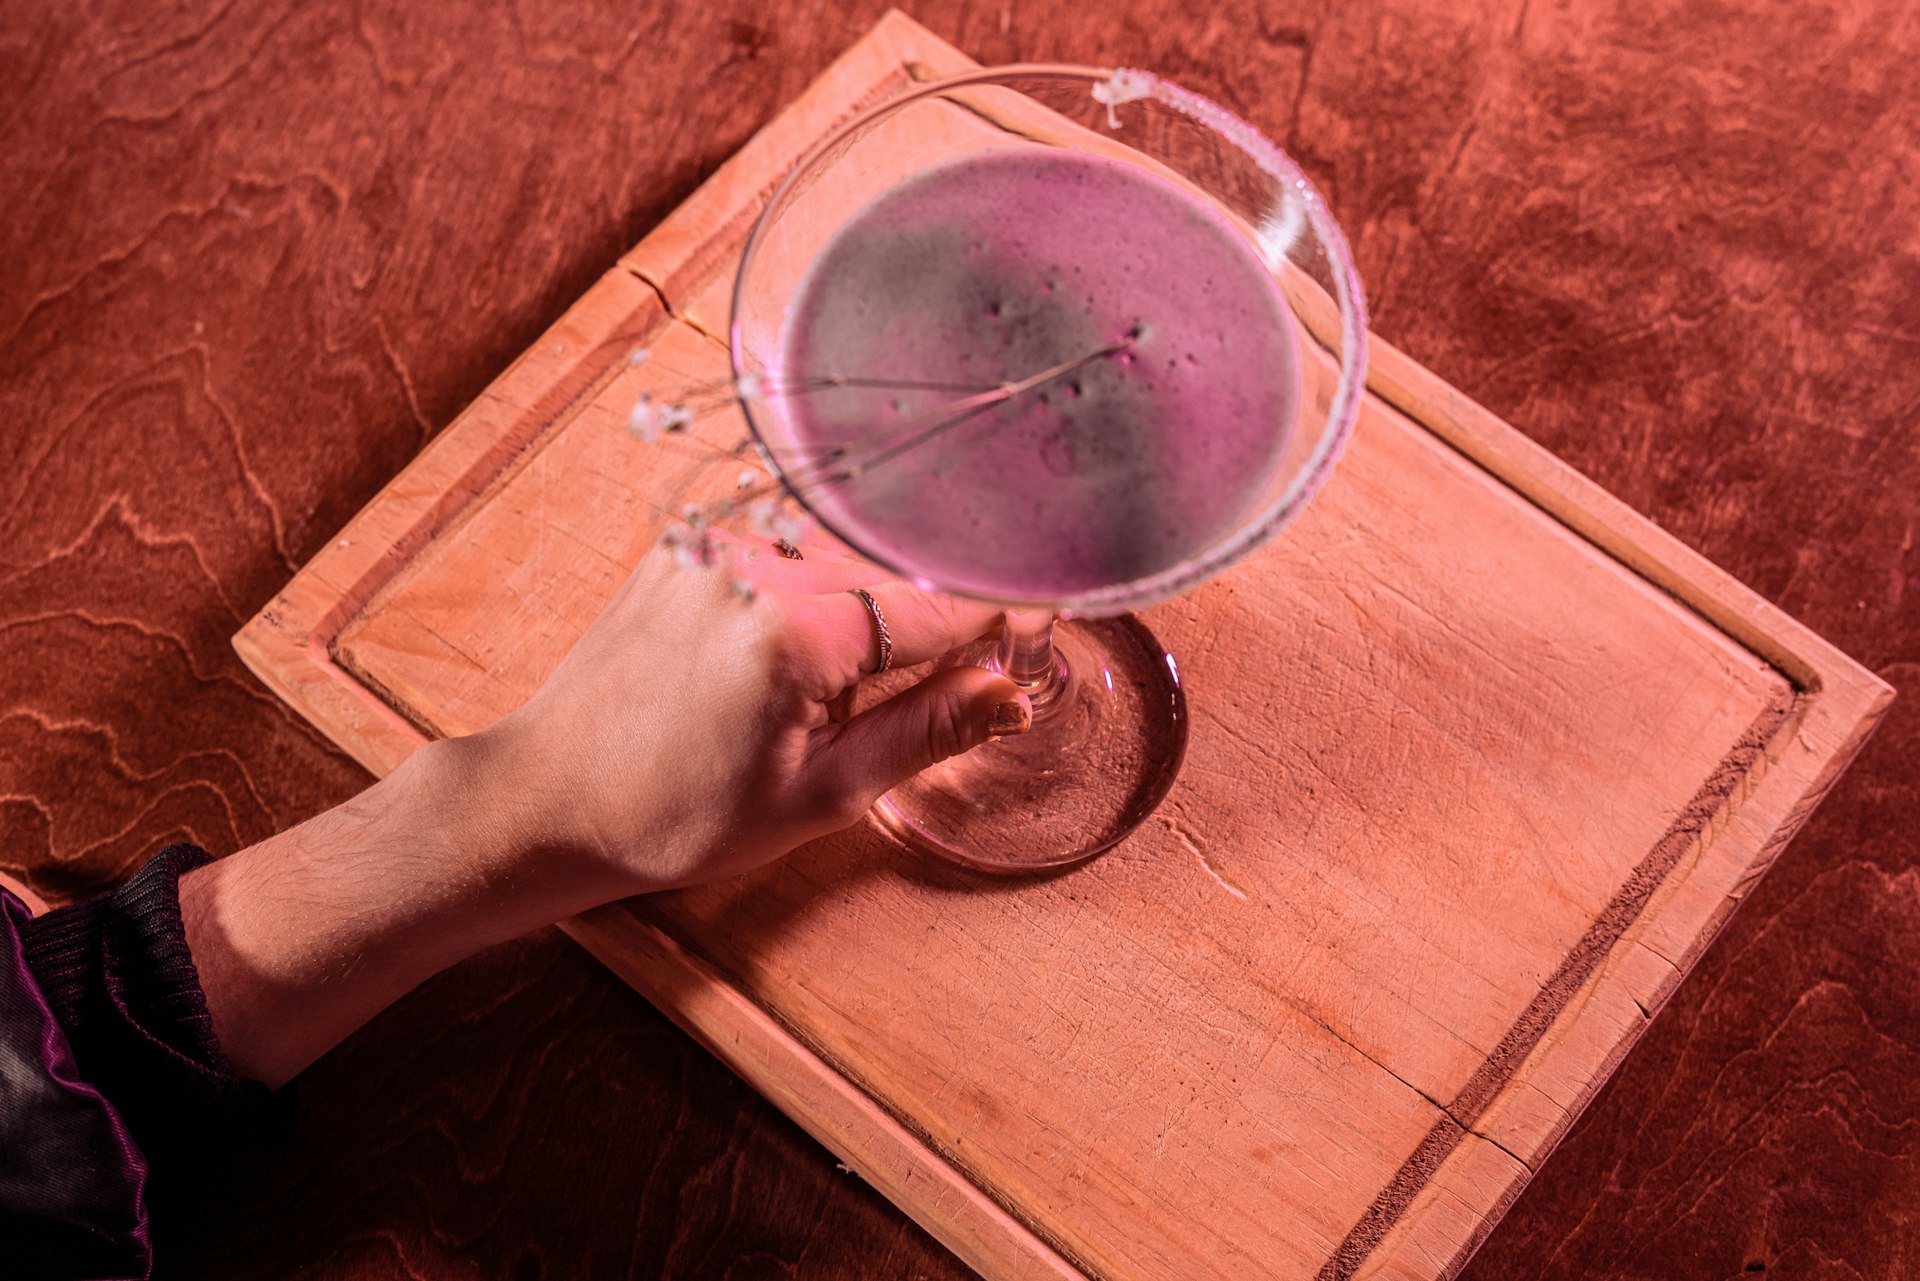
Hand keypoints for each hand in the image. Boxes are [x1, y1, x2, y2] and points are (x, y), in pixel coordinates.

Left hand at [182, 533, 1028, 1085]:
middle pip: (906, 554)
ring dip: (894, 576)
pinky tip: (829, 618)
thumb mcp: (818, 797)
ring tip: (900, 645)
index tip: (1040, 633)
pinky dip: (834, 562)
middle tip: (977, 654)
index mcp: (800, 632)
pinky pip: (797, 529)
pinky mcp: (694, 534)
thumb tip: (1015, 689)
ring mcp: (721, 538)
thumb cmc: (675, 814)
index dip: (1004, 620)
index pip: (947, 600)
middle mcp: (761, 562)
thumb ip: (926, 731)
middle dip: (951, 599)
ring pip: (856, 536)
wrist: (552, 795)